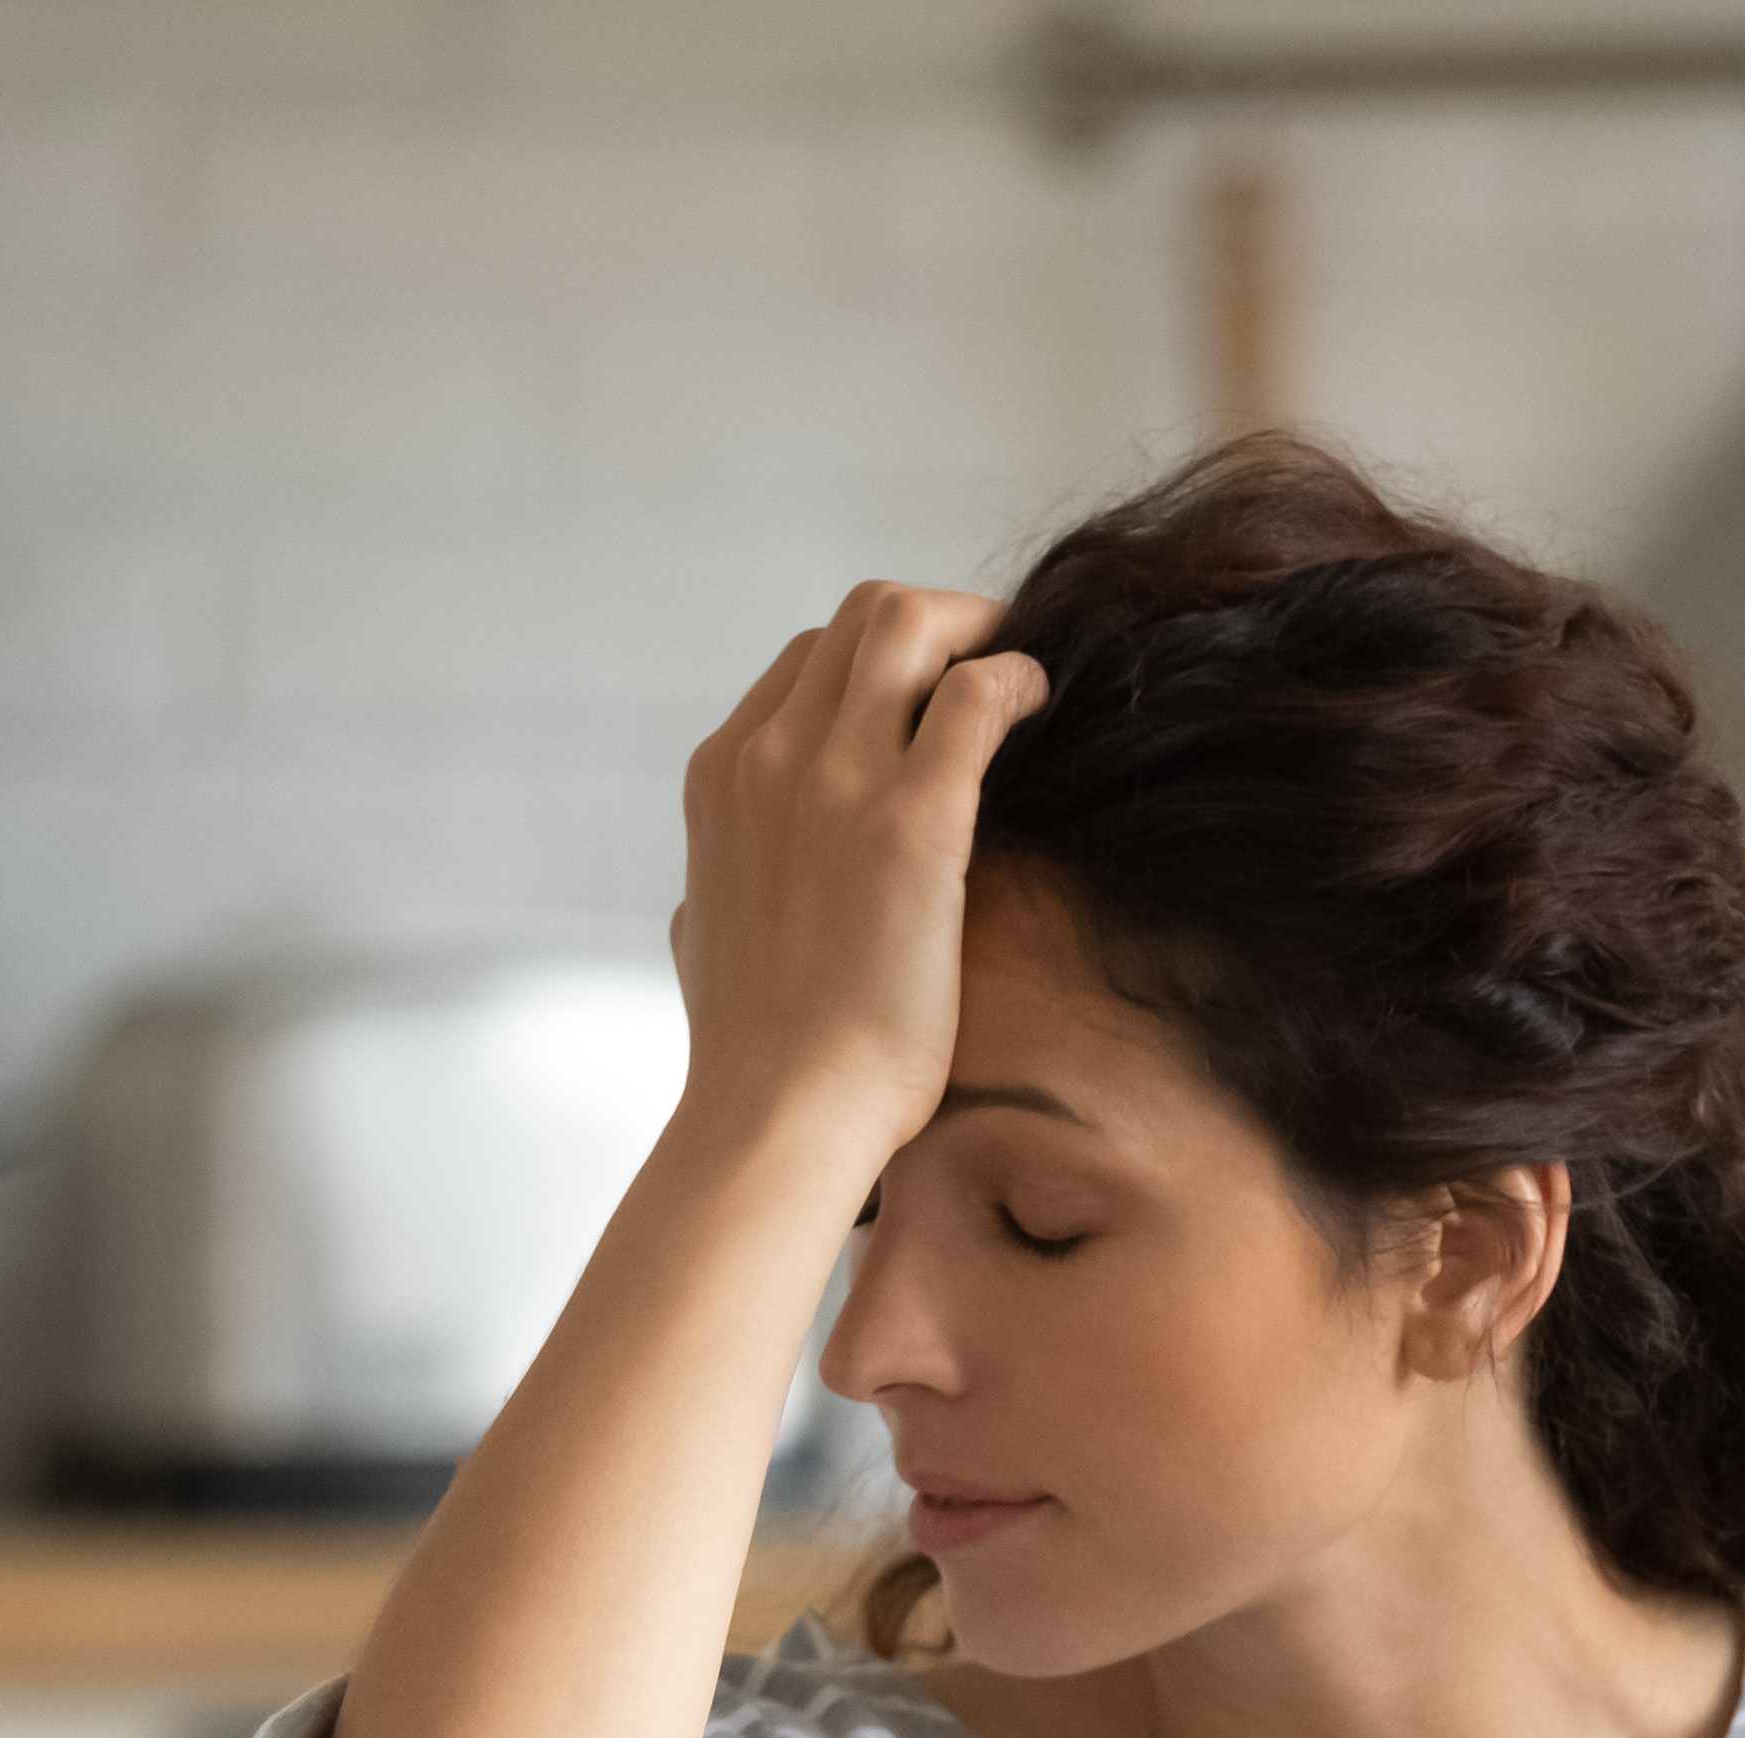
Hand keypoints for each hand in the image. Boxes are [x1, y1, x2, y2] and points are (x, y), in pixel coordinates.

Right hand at [669, 582, 1043, 1176]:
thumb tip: (718, 890)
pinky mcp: (912, 820)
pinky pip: (976, 693)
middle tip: (994, 665)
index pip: (808, 660)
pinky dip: (1018, 678)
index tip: (932, 695)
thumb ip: (721, 882)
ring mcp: (836, 779)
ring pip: (911, 622)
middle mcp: (770, 756)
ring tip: (1024, 678)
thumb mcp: (703, 934)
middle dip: (940, 622)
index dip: (882, 662)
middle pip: (862, 617)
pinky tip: (1041, 704)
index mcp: (721, 778)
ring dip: (980, 631)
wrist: (778, 1113)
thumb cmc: (752, 1051)